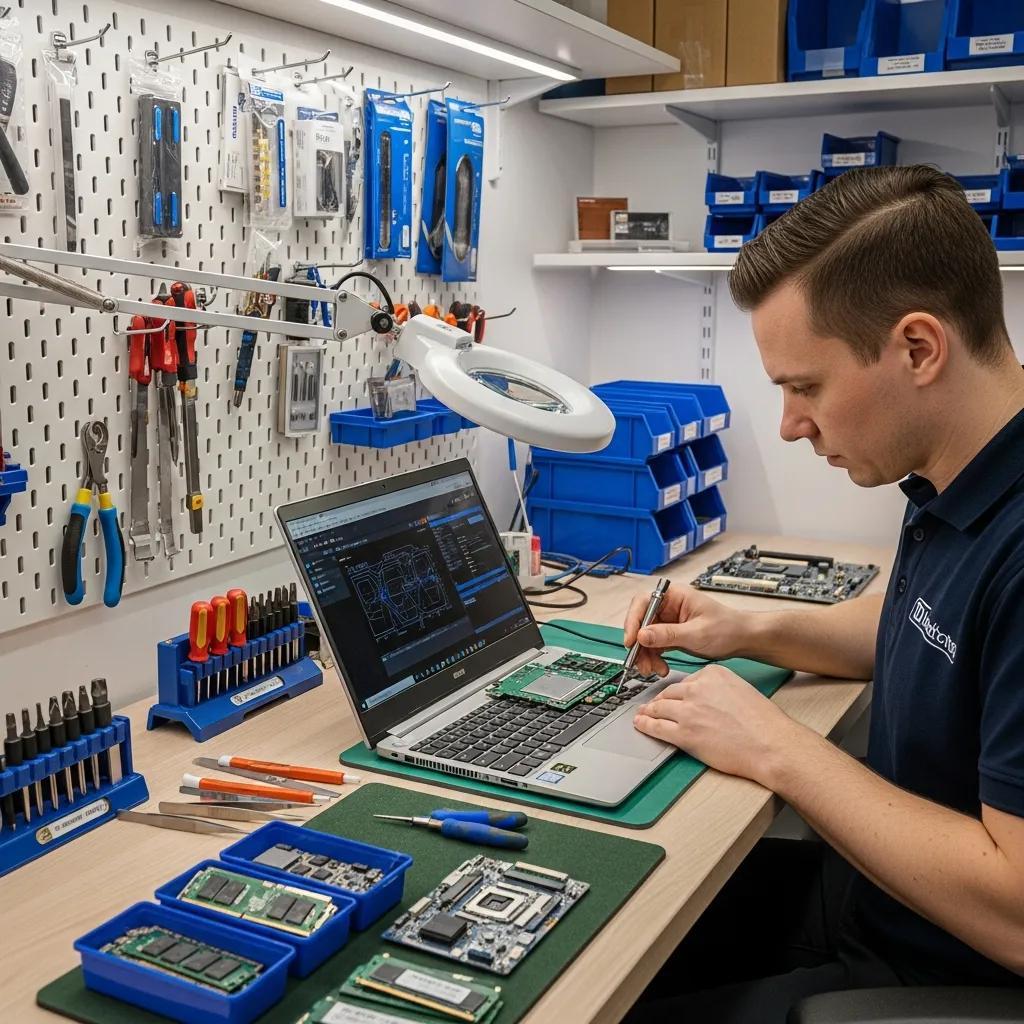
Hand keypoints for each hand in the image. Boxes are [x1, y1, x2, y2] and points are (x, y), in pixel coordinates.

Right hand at [623, 584, 748, 674]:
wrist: (741, 640)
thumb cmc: (726, 628)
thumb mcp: (696, 633)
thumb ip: (668, 634)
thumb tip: (642, 636)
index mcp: (674, 596)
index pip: (643, 602)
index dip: (633, 620)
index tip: (631, 640)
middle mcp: (667, 607)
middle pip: (640, 622)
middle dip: (639, 644)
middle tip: (639, 662)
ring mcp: (667, 621)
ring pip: (644, 637)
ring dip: (645, 655)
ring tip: (653, 670)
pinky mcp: (669, 635)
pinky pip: (653, 647)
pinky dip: (653, 659)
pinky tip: (660, 668)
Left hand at [633, 664, 796, 783]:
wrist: (771, 744)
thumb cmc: (764, 723)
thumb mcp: (740, 690)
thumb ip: (718, 690)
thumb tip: (705, 700)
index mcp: (712, 674)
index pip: (685, 681)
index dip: (676, 693)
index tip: (671, 697)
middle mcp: (697, 689)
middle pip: (669, 693)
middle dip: (659, 701)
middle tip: (651, 706)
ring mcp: (689, 711)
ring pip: (659, 708)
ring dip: (648, 712)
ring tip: (642, 714)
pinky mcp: (685, 734)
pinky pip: (657, 727)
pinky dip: (645, 726)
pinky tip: (641, 725)